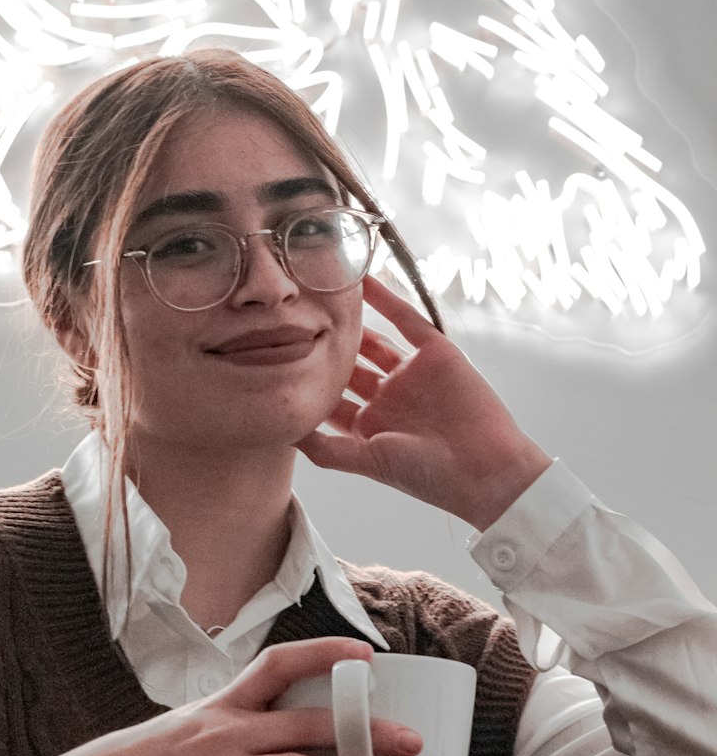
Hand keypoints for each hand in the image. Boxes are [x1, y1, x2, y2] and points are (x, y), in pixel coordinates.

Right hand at [0, 637, 420, 755]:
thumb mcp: (188, 725)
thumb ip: (237, 723)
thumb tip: (294, 723)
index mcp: (220, 706)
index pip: (276, 664)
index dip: (323, 654)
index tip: (368, 655)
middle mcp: (223, 737)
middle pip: (305, 725)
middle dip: (363, 730)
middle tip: (411, 739)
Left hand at [296, 274, 551, 531]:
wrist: (486, 469)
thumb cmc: (427, 475)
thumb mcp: (368, 461)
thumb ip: (327, 449)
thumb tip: (284, 433)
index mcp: (369, 426)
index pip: (329, 398)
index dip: (304, 380)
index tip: (271, 357)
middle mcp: (387, 398)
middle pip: (346, 366)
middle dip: (320, 347)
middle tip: (289, 318)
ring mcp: (411, 375)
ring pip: (372, 341)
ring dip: (349, 321)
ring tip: (318, 294)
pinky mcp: (436, 353)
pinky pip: (406, 320)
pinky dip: (386, 299)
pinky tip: (362, 280)